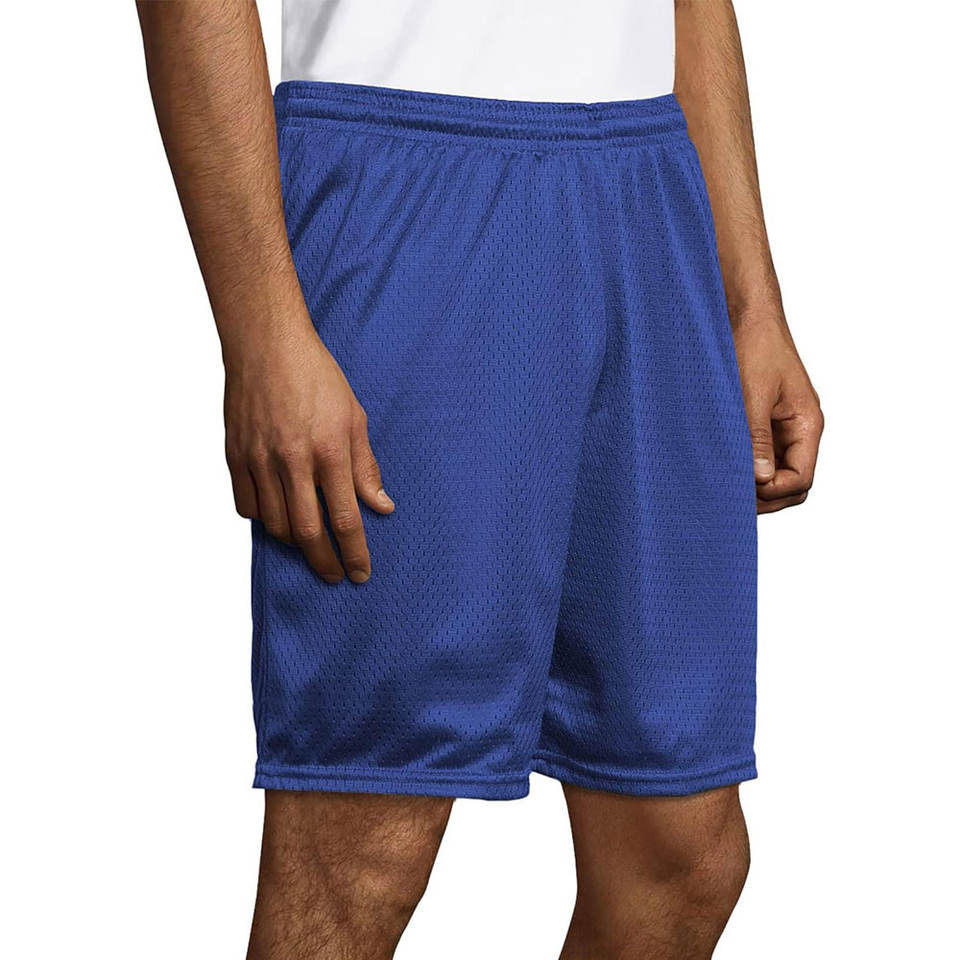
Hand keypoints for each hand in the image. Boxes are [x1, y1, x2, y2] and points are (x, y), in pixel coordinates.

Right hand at [223, 325, 393, 582]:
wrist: (266, 344)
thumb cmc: (316, 377)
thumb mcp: (353, 417)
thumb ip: (366, 467)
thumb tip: (382, 507)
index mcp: (328, 450)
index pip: (345, 518)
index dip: (354, 553)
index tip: (360, 574)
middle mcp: (292, 460)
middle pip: (307, 532)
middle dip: (323, 562)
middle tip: (334, 575)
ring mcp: (258, 459)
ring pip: (274, 524)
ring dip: (294, 542)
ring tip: (309, 543)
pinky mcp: (234, 455)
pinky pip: (246, 505)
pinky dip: (263, 518)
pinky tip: (277, 514)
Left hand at [733, 310, 823, 513]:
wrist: (745, 316)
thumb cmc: (755, 347)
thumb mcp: (753, 394)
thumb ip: (757, 437)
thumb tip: (761, 479)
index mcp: (807, 425)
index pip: (801, 479)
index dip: (774, 492)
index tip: (744, 489)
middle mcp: (797, 431)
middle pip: (791, 484)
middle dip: (765, 497)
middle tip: (729, 499)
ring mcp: (780, 429)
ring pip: (773, 474)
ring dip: (752, 484)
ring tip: (723, 485)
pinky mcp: (761, 424)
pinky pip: (758, 456)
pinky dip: (743, 467)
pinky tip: (720, 467)